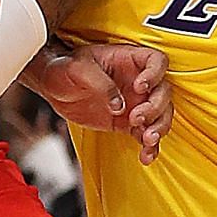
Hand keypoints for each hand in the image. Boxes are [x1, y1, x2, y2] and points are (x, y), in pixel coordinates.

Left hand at [30, 41, 172, 162]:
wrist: (53, 88)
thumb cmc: (65, 68)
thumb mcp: (78, 68)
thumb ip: (100, 84)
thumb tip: (119, 105)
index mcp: (128, 60)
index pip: (157, 61)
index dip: (154, 74)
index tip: (139, 87)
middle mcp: (138, 81)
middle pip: (164, 92)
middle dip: (155, 107)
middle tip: (136, 117)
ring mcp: (136, 103)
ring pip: (161, 115)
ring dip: (158, 128)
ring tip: (146, 139)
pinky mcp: (128, 123)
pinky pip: (146, 135)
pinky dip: (150, 147)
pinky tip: (145, 156)